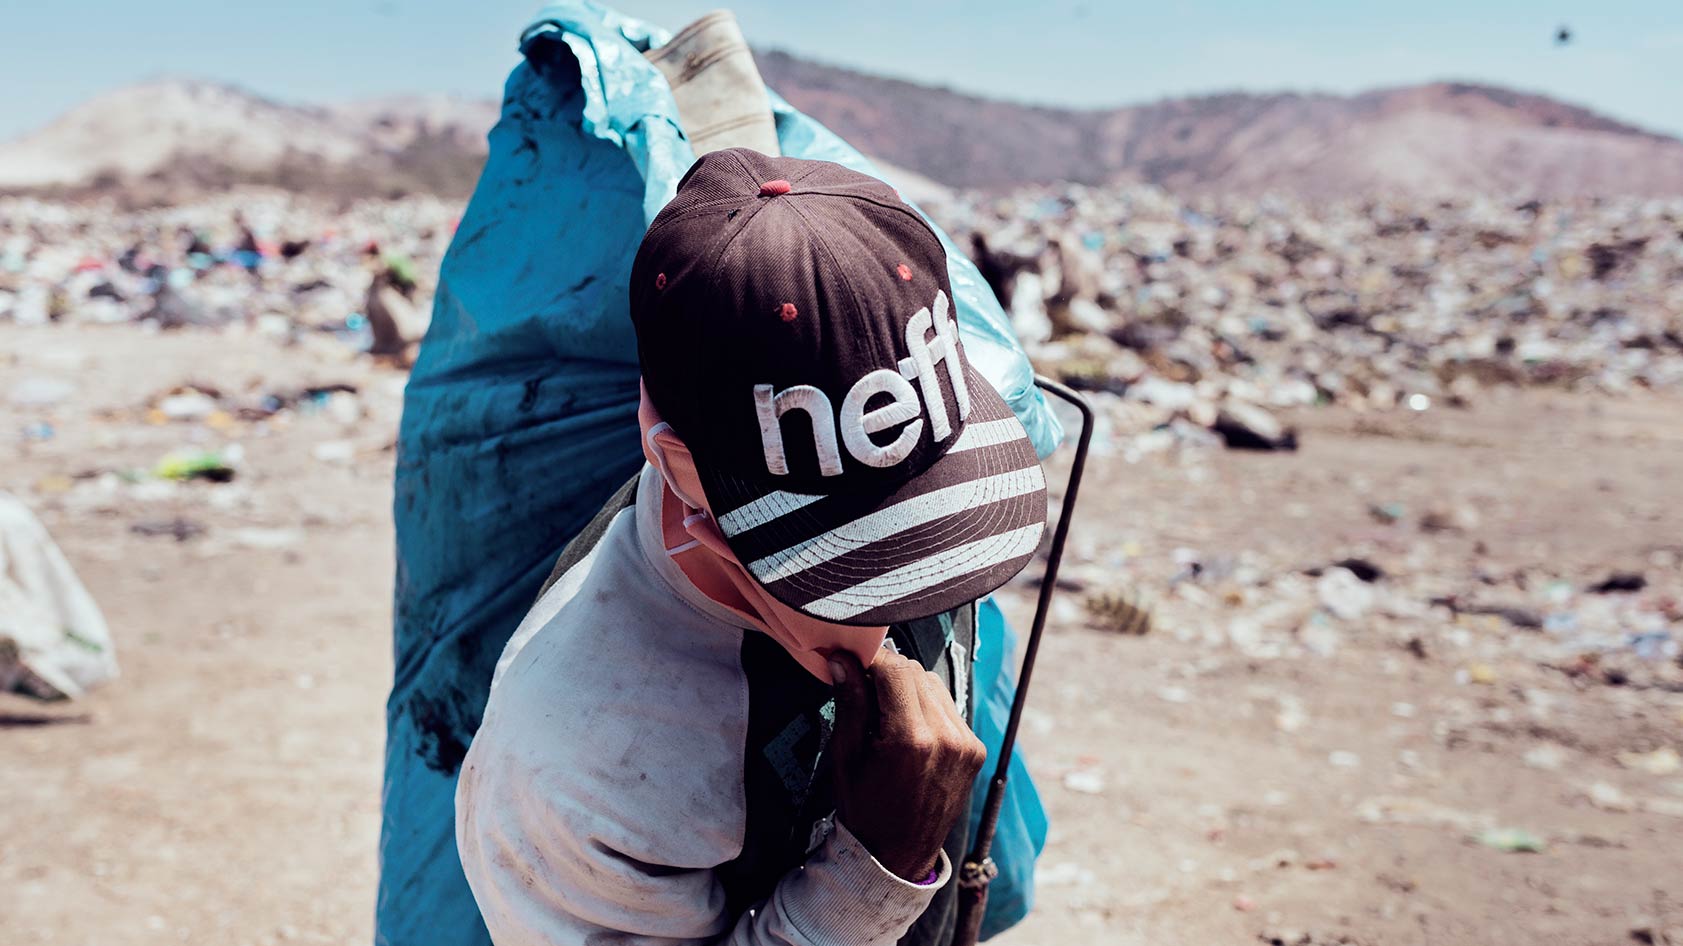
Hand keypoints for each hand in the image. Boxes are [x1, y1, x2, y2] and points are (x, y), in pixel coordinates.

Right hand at [826, 648, 987, 881]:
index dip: (870, 659)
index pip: (894, 669)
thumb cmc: (865, 809)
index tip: (852, 661)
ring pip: (934, 685)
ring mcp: (966, 744)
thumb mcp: (846, 757)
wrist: (898, 855)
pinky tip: (908, 728)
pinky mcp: (975, 750)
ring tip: (885, 713)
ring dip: (908, 688)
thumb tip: (843, 660)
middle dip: (887, 673)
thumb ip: (850, 702)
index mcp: (910, 740)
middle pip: (915, 672)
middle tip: (863, 686)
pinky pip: (949, 708)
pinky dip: (927, 707)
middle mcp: (946, 738)